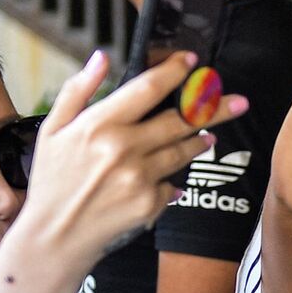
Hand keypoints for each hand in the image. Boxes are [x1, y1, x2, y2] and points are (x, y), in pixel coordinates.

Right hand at [14, 50, 246, 262]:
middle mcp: (123, 148)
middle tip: (238, 101)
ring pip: (185, 150)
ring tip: (209, 134)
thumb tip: (101, 58)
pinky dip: (171, 178)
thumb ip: (78, 90)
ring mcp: (139, 177)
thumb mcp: (52, 129)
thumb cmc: (52, 180)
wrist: (55, 234)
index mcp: (99, 125)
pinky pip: (172, 183)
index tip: (191, 62)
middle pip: (182, 119)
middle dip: (214, 107)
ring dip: (200, 140)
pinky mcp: (150, 203)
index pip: (148, 88)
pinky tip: (167, 176)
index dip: (174, 72)